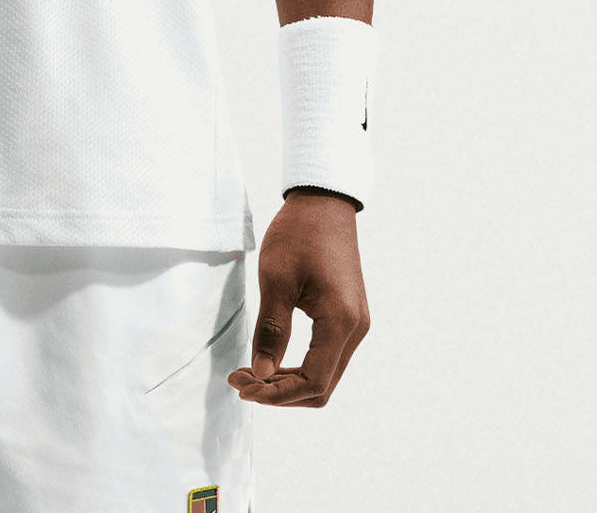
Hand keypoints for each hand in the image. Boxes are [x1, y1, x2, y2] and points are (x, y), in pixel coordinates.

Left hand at [226, 190, 369, 406]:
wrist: (322, 202)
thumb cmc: (298, 234)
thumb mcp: (276, 279)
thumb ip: (271, 329)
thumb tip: (260, 373)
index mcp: (341, 322)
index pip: (313, 382)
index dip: (276, 393)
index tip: (242, 386)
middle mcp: (356, 329)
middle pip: (322, 385)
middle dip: (280, 391)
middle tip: (241, 380)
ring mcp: (355, 323)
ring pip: (325, 373)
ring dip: (288, 380)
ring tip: (251, 372)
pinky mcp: (348, 315)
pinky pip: (327, 355)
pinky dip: (300, 364)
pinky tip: (272, 357)